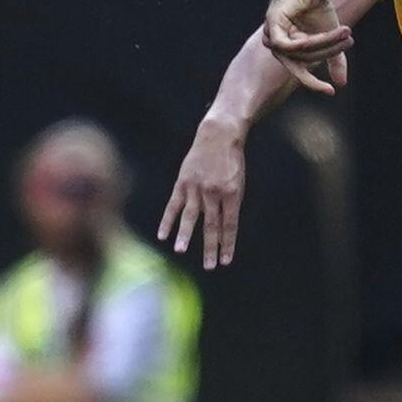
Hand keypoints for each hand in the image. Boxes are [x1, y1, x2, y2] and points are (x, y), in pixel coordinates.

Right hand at [159, 115, 249, 268]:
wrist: (219, 135)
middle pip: (211, 225)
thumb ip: (230, 204)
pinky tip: (163, 235)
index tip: (226, 261)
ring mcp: (197, 187)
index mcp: (232, 194)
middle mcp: (214, 192)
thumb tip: (222, 230)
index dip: (227, 244)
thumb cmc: (231, 162)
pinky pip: (174, 204)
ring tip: (179, 251)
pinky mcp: (183, 182)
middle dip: (210, 247)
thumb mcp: (238, 183)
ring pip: (190, 216)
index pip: (229, 225)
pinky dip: (168, 220)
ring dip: (185, 235)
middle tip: (209, 266)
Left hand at [261, 0, 351, 93]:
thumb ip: (334, 60)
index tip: (331, 92)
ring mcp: (272, 32)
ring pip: (297, 54)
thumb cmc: (318, 7)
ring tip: (344, 34)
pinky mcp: (272, 23)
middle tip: (343, 58)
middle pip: (299, 63)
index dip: (314, 83)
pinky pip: (287, 44)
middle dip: (324, 60)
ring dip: (323, 46)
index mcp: (287, 47)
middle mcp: (277, 41)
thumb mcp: (329, 38)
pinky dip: (305, 43)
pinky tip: (323, 36)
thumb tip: (341, 84)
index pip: (299, 71)